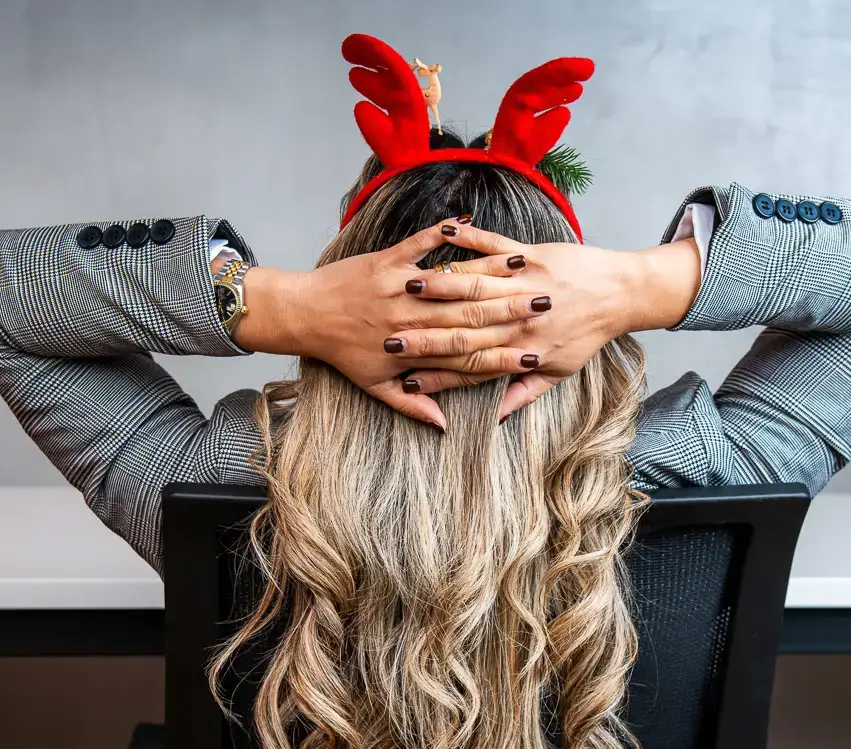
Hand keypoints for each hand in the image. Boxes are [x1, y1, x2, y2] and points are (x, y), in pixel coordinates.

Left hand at [231, 218, 554, 427]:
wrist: (304, 315)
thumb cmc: (341, 352)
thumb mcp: (374, 386)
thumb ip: (412, 405)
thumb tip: (442, 425)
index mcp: (414, 352)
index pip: (468, 357)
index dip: (503, 356)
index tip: (535, 354)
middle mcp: (411, 320)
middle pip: (470, 317)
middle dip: (510, 311)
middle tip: (545, 305)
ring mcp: (399, 289)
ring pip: (451, 281)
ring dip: (488, 272)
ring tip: (522, 267)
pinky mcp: (386, 262)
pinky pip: (418, 244)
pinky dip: (441, 233)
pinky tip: (466, 222)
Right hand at [391, 226, 702, 419]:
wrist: (620, 294)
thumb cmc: (586, 334)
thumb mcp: (558, 372)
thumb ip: (523, 394)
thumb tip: (496, 420)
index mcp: (521, 349)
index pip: (469, 364)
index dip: (435, 372)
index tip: (404, 376)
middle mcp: (518, 318)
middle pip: (462, 327)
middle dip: (423, 333)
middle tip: (387, 337)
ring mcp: (522, 283)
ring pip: (472, 285)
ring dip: (437, 285)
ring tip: (405, 288)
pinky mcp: (529, 254)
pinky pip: (493, 244)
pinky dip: (468, 238)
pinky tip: (443, 234)